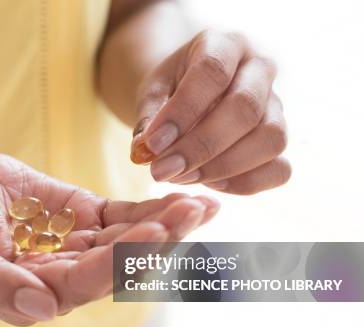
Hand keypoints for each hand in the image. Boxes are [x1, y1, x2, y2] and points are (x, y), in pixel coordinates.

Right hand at [0, 154, 218, 325]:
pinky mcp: (89, 218)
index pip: (84, 284)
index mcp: (33, 292)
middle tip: (192, 214)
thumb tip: (41, 310)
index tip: (152, 235)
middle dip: (158, 242)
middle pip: (119, 266)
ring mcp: (80, 246)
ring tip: (201, 205)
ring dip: (166, 225)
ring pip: (130, 241)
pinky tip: (186, 199)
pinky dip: (154, 209)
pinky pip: (126, 217)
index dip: (119, 262)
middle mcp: (64, 275)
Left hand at [131, 29, 290, 194]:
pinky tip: (210, 184)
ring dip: (223, 167)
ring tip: (183, 177)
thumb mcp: (152, 93)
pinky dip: (246, 183)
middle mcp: (260, 69)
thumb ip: (147, 120)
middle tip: (163, 171)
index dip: (183, 111)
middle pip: (245, 108)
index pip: (212, 71)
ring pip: (270, 139)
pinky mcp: (279, 139)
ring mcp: (277, 105)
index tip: (153, 144)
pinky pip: (279, 169)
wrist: (189, 95)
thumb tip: (145, 153)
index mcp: (226, 44)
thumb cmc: (170, 90)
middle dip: (200, 147)